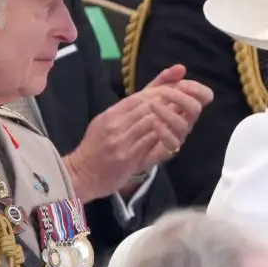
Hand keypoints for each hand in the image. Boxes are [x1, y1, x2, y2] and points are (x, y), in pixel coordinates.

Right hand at [63, 65, 212, 200]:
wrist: (81, 175)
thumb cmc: (97, 148)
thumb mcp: (108, 122)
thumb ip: (130, 108)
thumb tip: (150, 92)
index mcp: (111, 114)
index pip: (139, 96)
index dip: (160, 92)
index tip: (176, 92)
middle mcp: (115, 124)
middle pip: (147, 106)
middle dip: (169, 102)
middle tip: (186, 102)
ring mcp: (121, 141)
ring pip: (151, 122)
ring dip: (170, 118)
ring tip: (184, 116)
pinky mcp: (127, 157)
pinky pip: (150, 142)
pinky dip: (164, 135)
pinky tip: (174, 134)